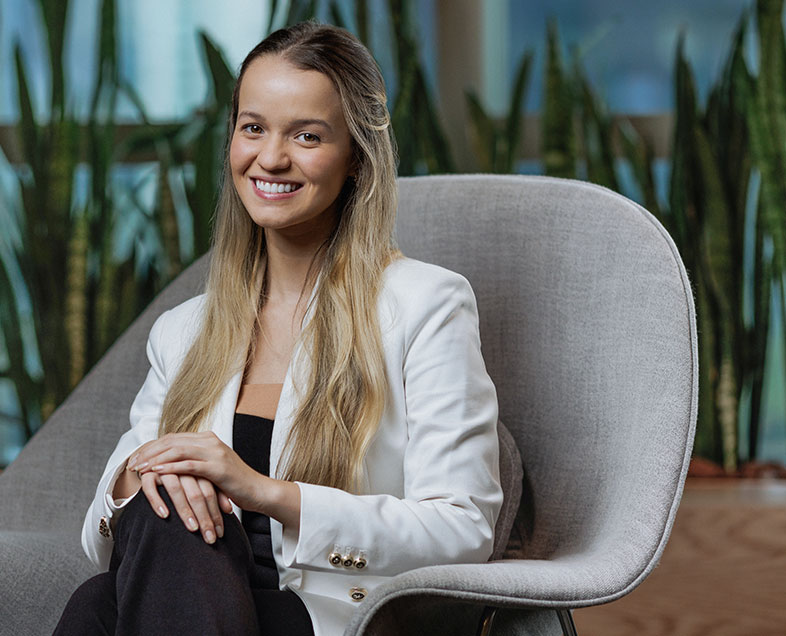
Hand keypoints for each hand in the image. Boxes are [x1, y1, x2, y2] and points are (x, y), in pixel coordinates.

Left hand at [128, 432, 267, 513]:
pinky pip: (188, 465)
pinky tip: (156, 473)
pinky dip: (170, 468)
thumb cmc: (233, 483)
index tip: (135, 458)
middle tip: (131, 464)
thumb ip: (194, 461)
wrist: (257, 490)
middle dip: (148, 452)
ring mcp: (215, 452)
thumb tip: (170, 466)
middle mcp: (210, 441)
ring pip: (177, 450)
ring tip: (139, 469)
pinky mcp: (217, 467)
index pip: (173, 438)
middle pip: (171, 441)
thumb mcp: (211, 468)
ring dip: (155, 459)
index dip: (152, 447)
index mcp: (207, 438)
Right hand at [139, 470, 231, 543]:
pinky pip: (150, 487)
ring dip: (185, 511)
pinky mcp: (147, 473)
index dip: (216, 512)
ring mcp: (164, 469)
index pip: (210, 491)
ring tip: (193, 528)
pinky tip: (165, 515)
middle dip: (205, 517)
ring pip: (175, 490)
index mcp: (198, 467)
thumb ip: (216, 493)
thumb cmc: (182, 477)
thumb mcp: (201, 483)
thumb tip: (228, 510)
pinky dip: (157, 500)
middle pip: (196, 492)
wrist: (156, 462)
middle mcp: (182, 467)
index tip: (220, 532)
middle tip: (210, 538)